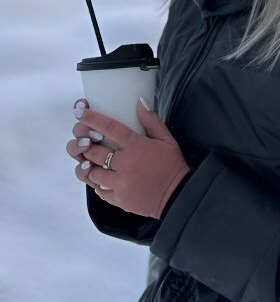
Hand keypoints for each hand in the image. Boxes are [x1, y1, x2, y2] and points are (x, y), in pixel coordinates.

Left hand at [66, 97, 191, 218]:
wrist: (178, 196)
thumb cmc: (172, 166)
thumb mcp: (167, 139)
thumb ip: (151, 121)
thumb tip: (139, 103)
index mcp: (136, 146)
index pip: (109, 128)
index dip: (92, 119)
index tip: (80, 112)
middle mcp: (124, 164)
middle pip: (94, 151)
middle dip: (86, 145)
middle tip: (87, 141)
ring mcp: (119, 183)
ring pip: (92, 172)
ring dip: (91, 166)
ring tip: (94, 162)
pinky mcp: (118, 199)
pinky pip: (99, 190)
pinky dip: (98, 183)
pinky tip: (104, 179)